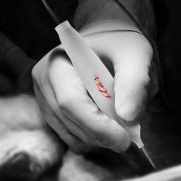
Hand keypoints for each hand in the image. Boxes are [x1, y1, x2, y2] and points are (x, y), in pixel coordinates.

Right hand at [32, 25, 153, 152]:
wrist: (108, 41)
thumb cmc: (120, 45)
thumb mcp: (136, 55)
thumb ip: (135, 83)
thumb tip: (128, 117)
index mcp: (58, 61)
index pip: (71, 102)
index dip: (97, 125)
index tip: (124, 139)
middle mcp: (44, 81)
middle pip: (70, 122)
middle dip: (102, 135)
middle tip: (130, 137)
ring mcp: (45, 100)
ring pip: (72, 135)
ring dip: (100, 139)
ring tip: (122, 125)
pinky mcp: (53, 114)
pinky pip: (73, 138)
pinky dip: (94, 139)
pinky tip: (109, 126)